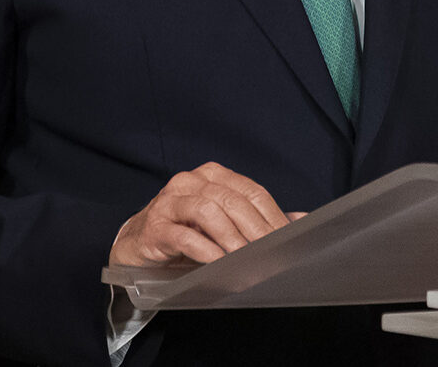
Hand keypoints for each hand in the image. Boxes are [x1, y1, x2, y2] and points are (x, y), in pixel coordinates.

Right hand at [109, 162, 297, 266]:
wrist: (137, 244)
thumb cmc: (185, 231)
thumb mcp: (223, 223)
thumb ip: (258, 220)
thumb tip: (300, 220)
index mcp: (214, 175)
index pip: (252, 192)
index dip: (273, 217)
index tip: (287, 241)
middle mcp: (191, 182)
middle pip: (233, 201)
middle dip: (256, 230)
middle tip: (271, 253)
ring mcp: (170, 201)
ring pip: (209, 212)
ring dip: (232, 239)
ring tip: (246, 259)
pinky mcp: (155, 226)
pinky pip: (184, 236)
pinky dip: (206, 250)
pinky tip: (219, 263)